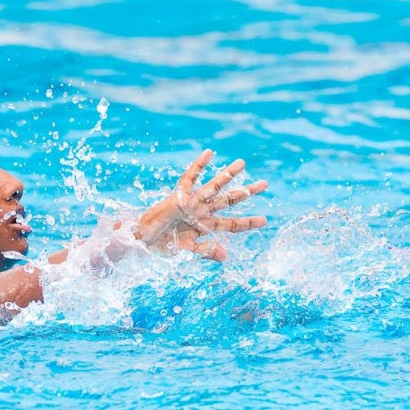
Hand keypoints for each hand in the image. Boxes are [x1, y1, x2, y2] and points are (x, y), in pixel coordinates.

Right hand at [133, 149, 267, 261]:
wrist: (144, 240)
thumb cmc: (163, 245)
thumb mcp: (188, 250)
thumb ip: (206, 251)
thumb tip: (226, 256)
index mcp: (206, 226)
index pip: (231, 224)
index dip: (247, 223)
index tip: (264, 220)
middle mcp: (202, 212)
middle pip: (229, 200)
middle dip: (246, 192)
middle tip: (265, 184)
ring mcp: (192, 202)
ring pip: (214, 187)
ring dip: (228, 175)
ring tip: (242, 164)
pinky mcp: (179, 195)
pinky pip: (190, 178)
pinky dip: (198, 166)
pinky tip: (209, 153)